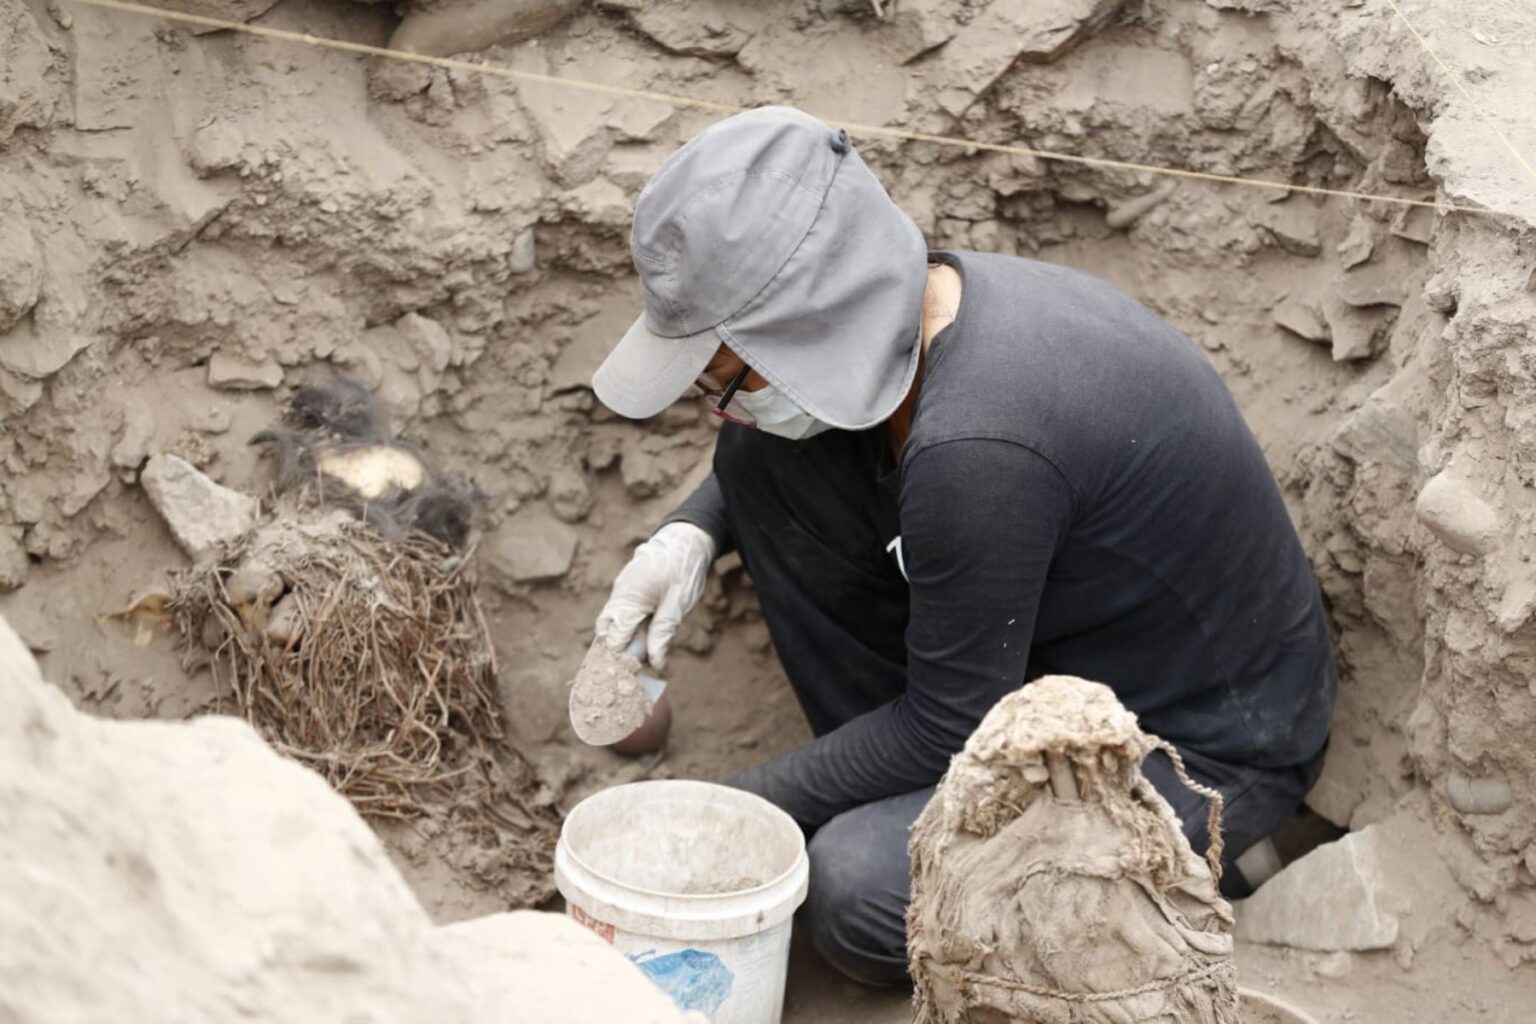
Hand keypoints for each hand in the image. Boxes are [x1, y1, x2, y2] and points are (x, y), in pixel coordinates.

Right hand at [596, 522, 714, 669]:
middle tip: (636, 661)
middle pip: (605, 630)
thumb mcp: (677, 605)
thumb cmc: (684, 571)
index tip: (632, 671)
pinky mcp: (627, 586)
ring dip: (624, 635)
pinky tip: (646, 629)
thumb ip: (662, 633)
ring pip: (612, 620)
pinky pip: (620, 610)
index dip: (621, 656)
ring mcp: (621, 589)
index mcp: (629, 600)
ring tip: (645, 646)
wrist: (685, 538)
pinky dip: (628, 623)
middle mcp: (619, 594)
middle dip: (616, 647)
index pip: (614, 638)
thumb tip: (655, 662)